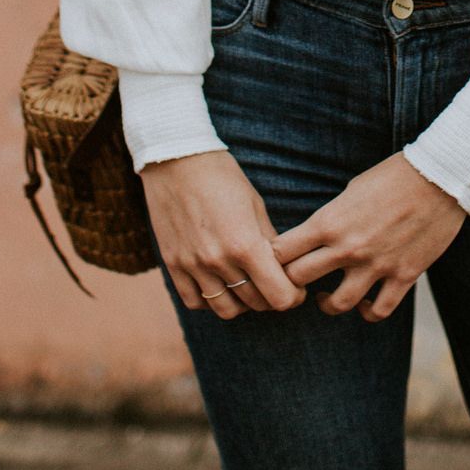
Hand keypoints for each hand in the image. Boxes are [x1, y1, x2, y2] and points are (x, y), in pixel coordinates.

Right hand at [140, 150, 306, 318]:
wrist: (176, 159)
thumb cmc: (222, 176)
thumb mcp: (255, 205)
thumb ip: (268, 242)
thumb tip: (283, 269)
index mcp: (245, 244)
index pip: (279, 295)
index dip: (293, 296)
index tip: (295, 288)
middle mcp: (218, 260)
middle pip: (255, 303)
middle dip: (271, 297)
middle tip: (274, 283)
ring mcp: (193, 265)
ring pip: (226, 310)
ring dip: (242, 303)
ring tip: (247, 285)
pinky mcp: (173, 265)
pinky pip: (195, 301)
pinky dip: (211, 299)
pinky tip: (219, 284)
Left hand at [270, 153, 466, 322]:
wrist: (439, 177)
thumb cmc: (392, 176)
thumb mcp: (351, 190)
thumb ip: (332, 218)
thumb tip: (317, 234)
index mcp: (330, 221)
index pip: (282, 250)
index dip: (272, 259)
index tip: (274, 261)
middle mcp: (348, 247)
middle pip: (299, 279)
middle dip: (290, 283)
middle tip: (293, 283)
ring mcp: (376, 265)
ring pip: (337, 304)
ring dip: (326, 304)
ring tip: (325, 299)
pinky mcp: (403, 276)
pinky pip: (379, 311)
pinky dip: (368, 312)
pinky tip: (365, 304)